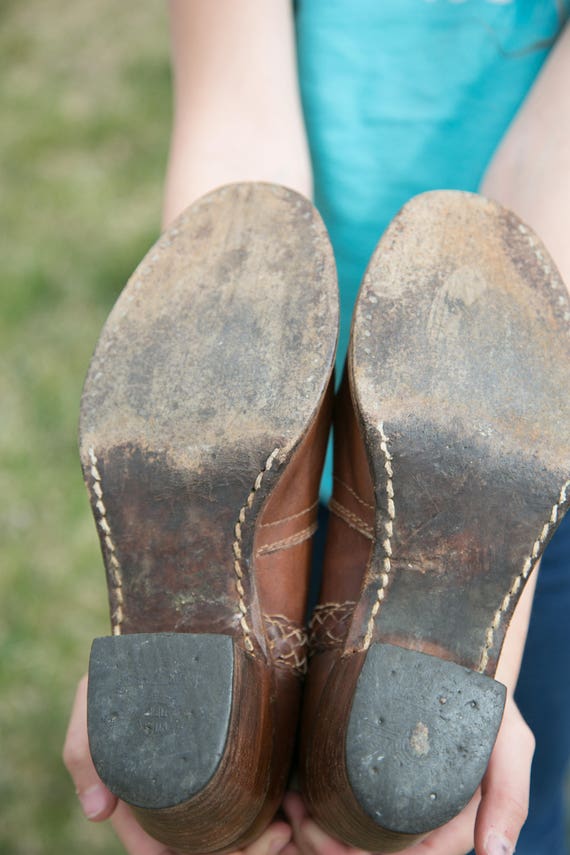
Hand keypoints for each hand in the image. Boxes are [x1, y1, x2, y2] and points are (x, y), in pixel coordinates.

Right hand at [63, 674, 294, 854]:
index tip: (216, 854)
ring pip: (232, 829)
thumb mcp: (93, 701)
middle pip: (202, 842)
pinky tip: (295, 810)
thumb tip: (96, 814)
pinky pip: (256, 799)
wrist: (162, 629)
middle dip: (238, 851)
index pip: (155, 843)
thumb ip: (84, 751)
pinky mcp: (234, 754)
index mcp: (141, 793)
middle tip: (274, 838)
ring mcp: (207, 776)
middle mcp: (176, 792)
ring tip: (286, 829)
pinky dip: (275, 813)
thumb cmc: (123, 668)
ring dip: (259, 841)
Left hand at [283, 694, 533, 854]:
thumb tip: (497, 854)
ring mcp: (384, 796)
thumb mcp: (509, 742)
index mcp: (447, 824)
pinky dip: (307, 809)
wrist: (458, 655)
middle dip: (331, 848)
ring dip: (313, 832)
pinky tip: (291, 796)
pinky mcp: (361, 770)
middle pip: (368, 853)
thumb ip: (509, 796)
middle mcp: (414, 816)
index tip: (337, 847)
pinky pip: (330, 804)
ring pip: (344, 836)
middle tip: (301, 821)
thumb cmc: (486, 704)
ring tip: (291, 807)